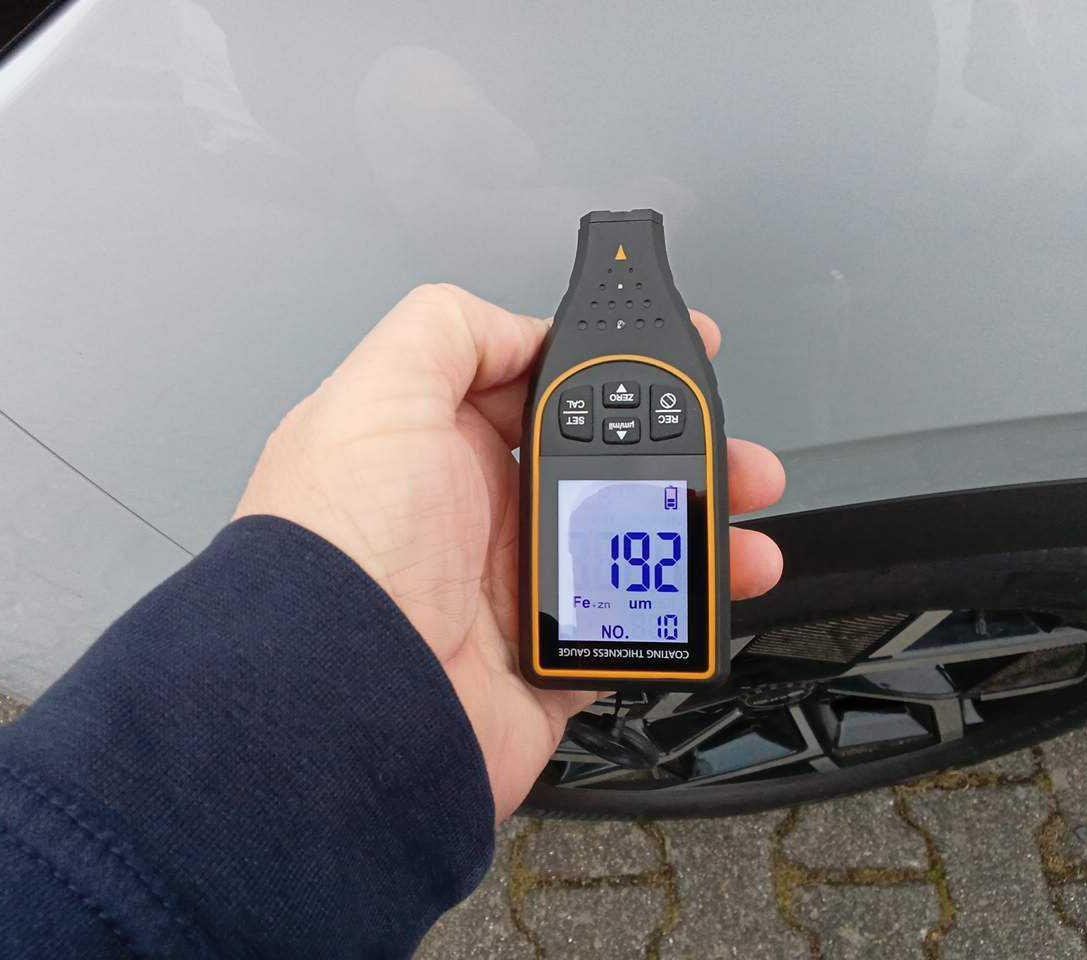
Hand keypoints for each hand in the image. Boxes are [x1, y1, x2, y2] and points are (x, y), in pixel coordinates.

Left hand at [234, 285, 784, 818]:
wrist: (344, 705)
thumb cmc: (339, 553)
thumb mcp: (376, 397)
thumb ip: (446, 331)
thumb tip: (520, 326)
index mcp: (439, 447)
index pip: (542, 391)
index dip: (611, 371)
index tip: (674, 357)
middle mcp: (476, 517)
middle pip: (601, 468)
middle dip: (677, 451)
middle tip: (731, 449)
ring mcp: (512, 591)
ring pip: (628, 545)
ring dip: (697, 527)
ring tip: (746, 520)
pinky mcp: (543, 660)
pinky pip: (631, 626)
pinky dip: (681, 610)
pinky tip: (714, 587)